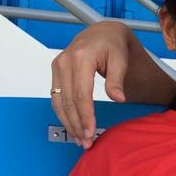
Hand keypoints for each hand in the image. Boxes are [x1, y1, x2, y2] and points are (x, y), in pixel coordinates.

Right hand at [50, 21, 133, 147]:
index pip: (81, 94)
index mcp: (81, 58)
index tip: (91, 132)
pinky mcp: (55, 71)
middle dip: (76, 124)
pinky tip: (72, 125)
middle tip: (86, 142)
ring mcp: (57, 66)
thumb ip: (117, 80)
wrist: (102, 33)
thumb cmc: (113, 45)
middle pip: (68, 101)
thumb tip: (118, 99)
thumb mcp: (120, 60)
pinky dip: (63, 113)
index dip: (85, 116)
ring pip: (59, 102)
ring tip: (79, 138)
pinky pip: (56, 97)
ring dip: (68, 122)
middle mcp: (65, 62)